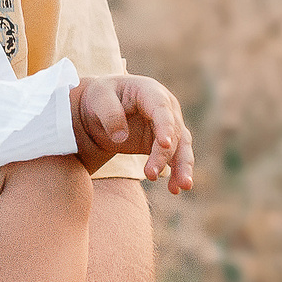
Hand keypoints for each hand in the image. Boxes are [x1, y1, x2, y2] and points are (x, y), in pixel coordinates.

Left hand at [72, 75, 195, 190]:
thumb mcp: (99, 99)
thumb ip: (109, 114)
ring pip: (181, 147)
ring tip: (179, 188)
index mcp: (149, 91)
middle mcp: (166, 107)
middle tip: (152, 175)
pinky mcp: (165, 143)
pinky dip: (177, 173)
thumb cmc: (101, 98)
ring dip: (182, 167)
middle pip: (173, 131)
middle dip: (165, 155)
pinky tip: (175, 190)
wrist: (101, 109)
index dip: (165, 125)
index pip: (161, 109)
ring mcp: (169, 125)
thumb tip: (121, 137)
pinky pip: (176, 158)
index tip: (163, 144)